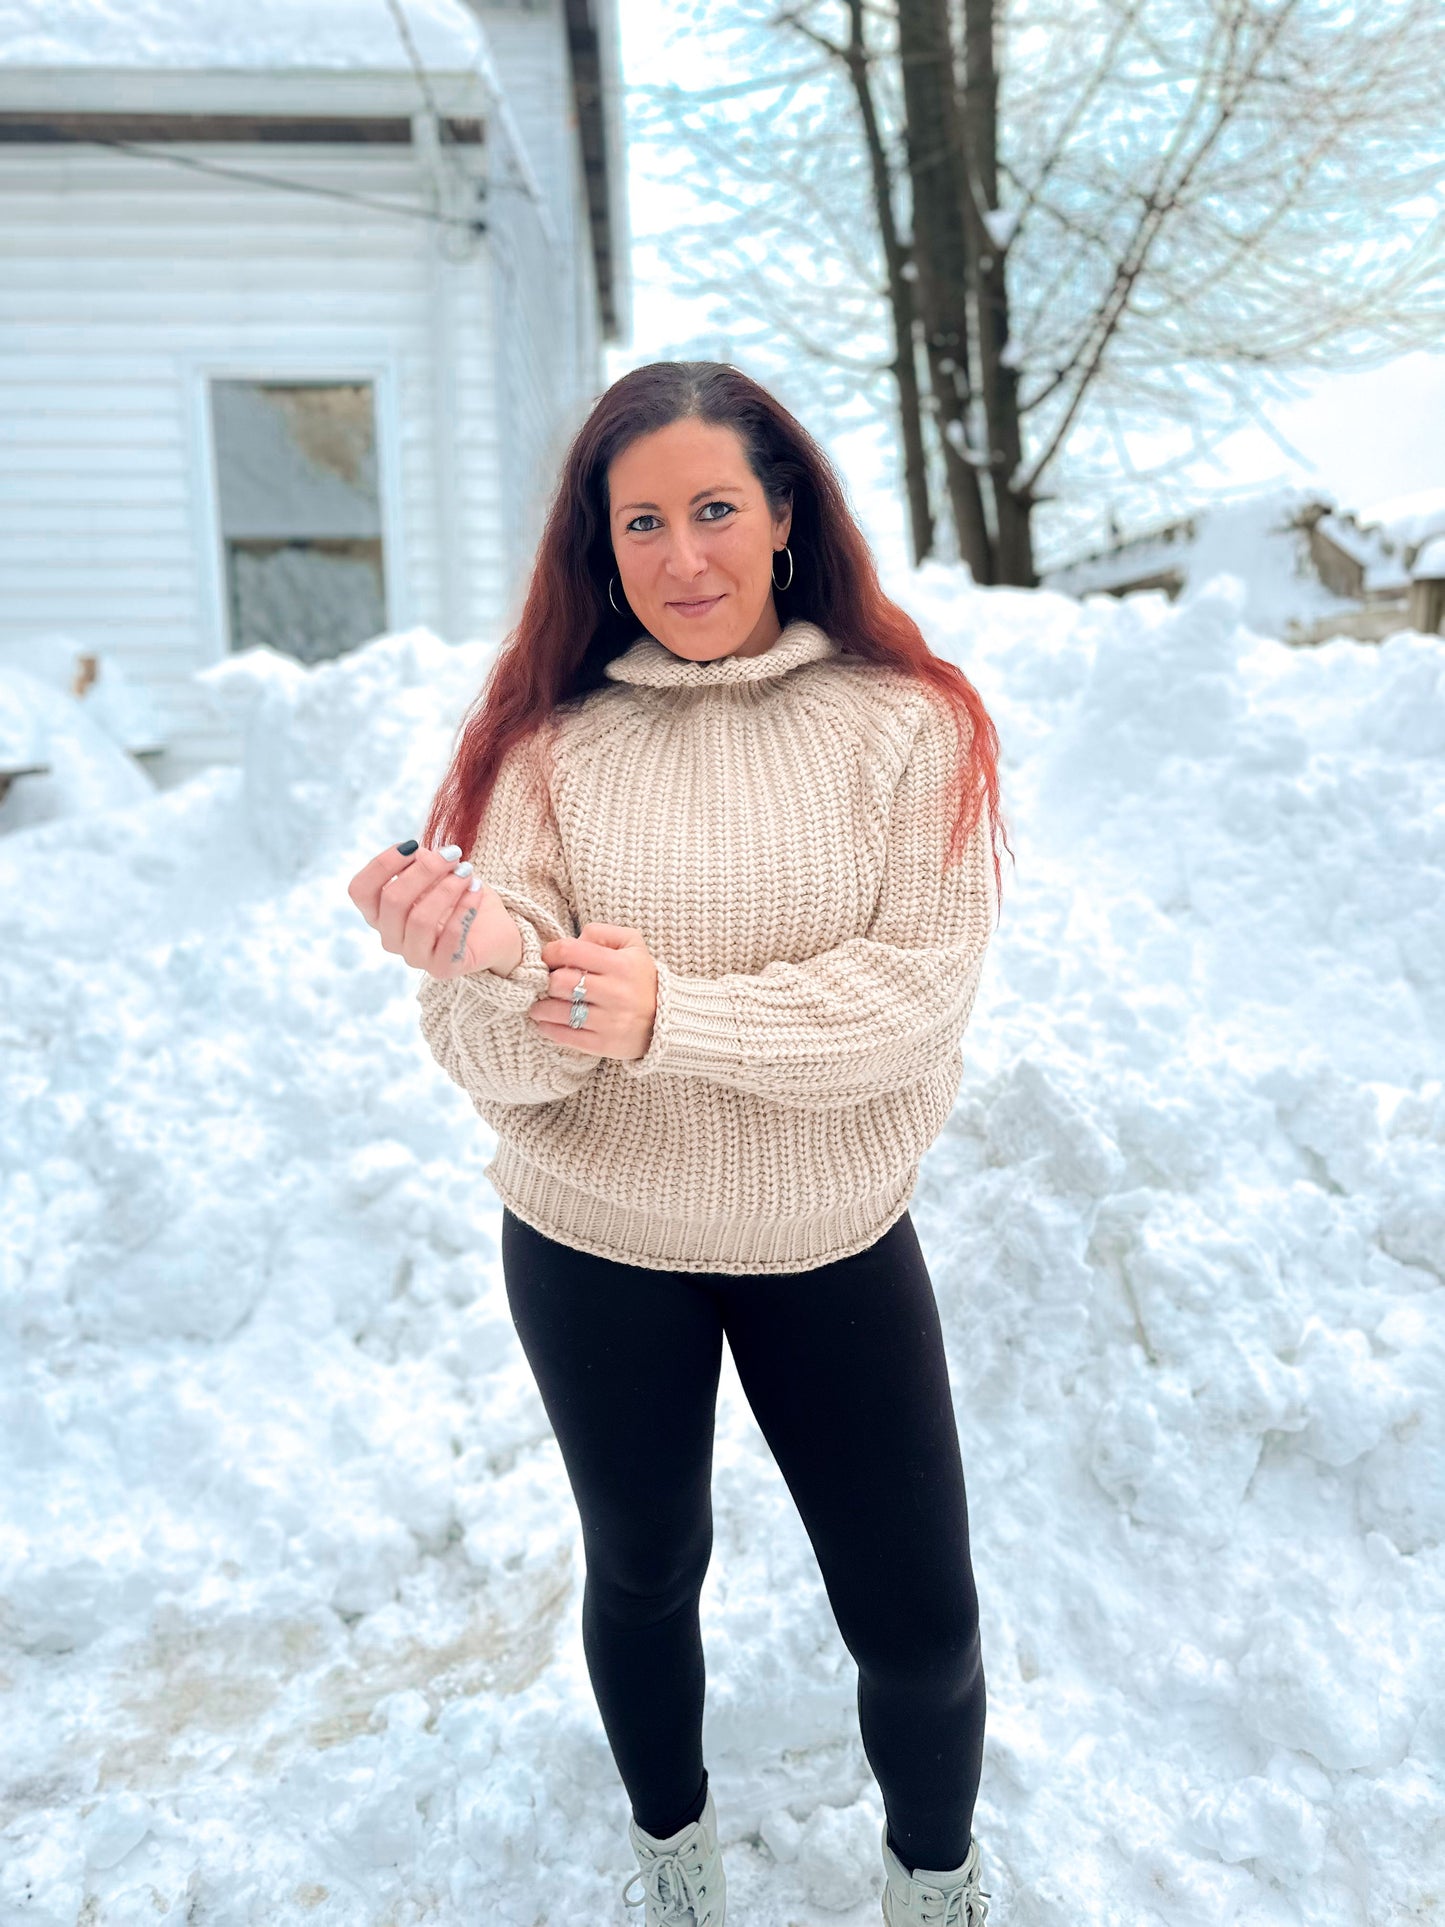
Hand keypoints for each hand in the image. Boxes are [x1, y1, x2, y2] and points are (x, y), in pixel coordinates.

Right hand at [347, 840, 519, 978]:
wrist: (493, 930)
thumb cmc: (458, 899)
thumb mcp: (437, 874)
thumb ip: (421, 862)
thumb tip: (417, 852)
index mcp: (380, 914)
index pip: (360, 890)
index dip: (382, 865)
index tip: (412, 845)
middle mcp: (390, 938)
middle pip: (393, 900)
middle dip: (425, 870)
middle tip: (452, 854)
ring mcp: (414, 956)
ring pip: (420, 919)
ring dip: (447, 889)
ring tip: (467, 872)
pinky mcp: (442, 968)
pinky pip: (449, 937)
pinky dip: (465, 908)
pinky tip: (475, 890)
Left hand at [530, 924, 658, 1060]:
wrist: (667, 1020)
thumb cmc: (641, 978)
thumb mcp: (632, 944)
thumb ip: (602, 933)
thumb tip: (575, 940)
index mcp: (620, 964)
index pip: (569, 951)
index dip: (550, 953)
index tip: (549, 959)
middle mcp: (615, 993)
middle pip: (559, 982)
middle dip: (545, 981)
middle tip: (545, 983)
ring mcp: (609, 1021)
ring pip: (558, 1011)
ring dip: (540, 1008)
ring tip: (540, 1005)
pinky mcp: (604, 1044)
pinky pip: (566, 1036)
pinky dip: (548, 1029)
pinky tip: (546, 1023)